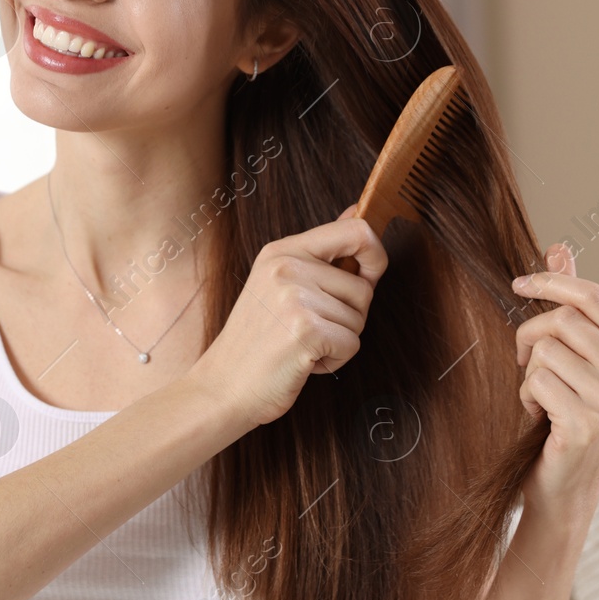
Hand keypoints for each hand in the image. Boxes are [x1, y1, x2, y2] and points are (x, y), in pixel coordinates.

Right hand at [188, 202, 387, 429]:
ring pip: (359, 319)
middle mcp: (288, 267)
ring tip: (300, 344)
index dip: (375, 255)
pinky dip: (334, 361)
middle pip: (363, 287)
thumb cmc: (256, 341)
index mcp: (283, 251)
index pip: (355, 230)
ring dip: (338, 341)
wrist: (223, 386)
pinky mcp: (306, 330)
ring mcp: (296, 298)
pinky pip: (352, 344)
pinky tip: (303, 361)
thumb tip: (358, 213)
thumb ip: (322, 251)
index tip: (368, 276)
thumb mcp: (280, 283)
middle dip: (348, 317)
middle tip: (308, 328)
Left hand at [511, 244, 598, 524]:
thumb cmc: (563, 417)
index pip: (594, 296)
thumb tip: (559, 248)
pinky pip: (536, 380)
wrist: (562, 486)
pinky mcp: (588, 423)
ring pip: (546, 350)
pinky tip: (540, 418)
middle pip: (564, 318)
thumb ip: (570, 306)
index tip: (519, 284)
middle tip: (525, 363)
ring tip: (540, 399)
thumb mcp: (571, 358)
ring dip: (528, 374)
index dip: (552, 282)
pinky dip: (526, 397)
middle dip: (529, 336)